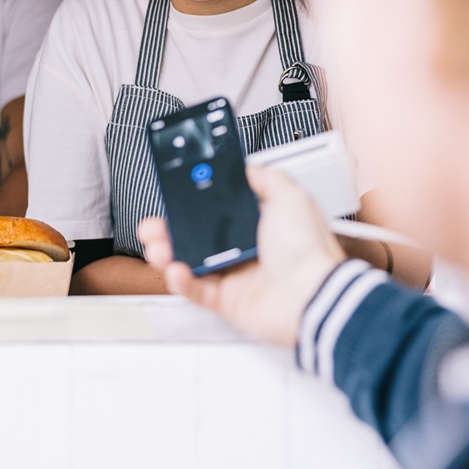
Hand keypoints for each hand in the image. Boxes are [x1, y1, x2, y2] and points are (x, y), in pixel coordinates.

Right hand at [137, 164, 344, 345]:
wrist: (312, 296)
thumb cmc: (308, 250)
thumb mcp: (291, 196)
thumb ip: (267, 178)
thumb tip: (247, 167)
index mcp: (260, 221)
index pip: (219, 208)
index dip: (196, 201)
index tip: (176, 194)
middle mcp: (247, 247)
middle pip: (199, 235)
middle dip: (172, 228)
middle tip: (156, 224)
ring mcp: (236, 274)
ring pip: (192, 262)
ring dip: (169, 253)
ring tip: (157, 247)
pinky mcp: (229, 301)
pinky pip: (197, 290)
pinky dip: (182, 282)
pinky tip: (177, 270)